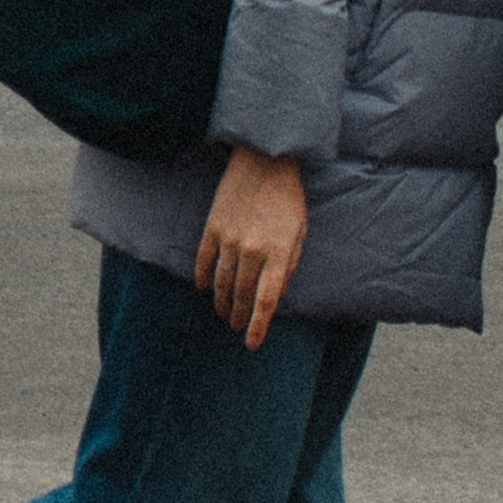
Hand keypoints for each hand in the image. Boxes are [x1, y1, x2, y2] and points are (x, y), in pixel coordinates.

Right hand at [195, 145, 307, 348]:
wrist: (265, 158)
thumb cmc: (288, 196)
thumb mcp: (299, 230)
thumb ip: (288, 263)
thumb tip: (276, 292)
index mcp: (278, 251)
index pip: (266, 300)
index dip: (258, 325)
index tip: (252, 343)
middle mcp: (252, 249)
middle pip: (241, 295)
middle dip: (239, 316)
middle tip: (237, 327)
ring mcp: (230, 238)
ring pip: (222, 282)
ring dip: (222, 302)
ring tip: (223, 313)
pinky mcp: (213, 226)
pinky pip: (204, 259)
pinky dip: (204, 277)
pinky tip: (205, 288)